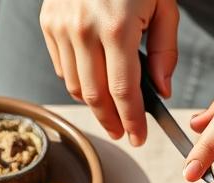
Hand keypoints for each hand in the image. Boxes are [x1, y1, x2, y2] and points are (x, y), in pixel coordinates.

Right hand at [40, 0, 178, 145]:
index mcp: (117, 28)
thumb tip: (161, 90)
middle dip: (112, 121)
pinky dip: (79, 81)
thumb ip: (165, 50)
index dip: (132, 121)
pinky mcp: (48, 23)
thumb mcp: (163, 5)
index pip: (123, 92)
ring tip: (112, 110)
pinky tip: (95, 79)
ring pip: (76, 87)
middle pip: (96, 97)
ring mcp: (61, 27)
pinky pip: (62, 67)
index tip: (139, 138)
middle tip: (125, 133)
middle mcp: (84, 30)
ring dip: (95, 104)